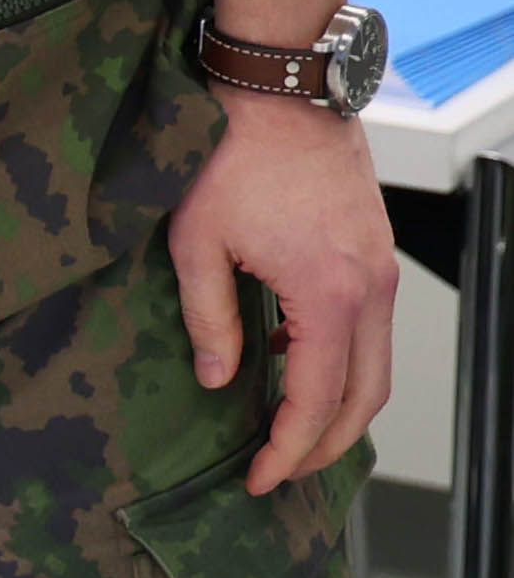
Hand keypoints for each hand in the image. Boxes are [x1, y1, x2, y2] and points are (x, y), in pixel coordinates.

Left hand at [169, 90, 396, 493]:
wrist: (285, 99)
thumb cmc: (235, 159)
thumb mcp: (197, 243)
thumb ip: (209, 319)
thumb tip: (219, 380)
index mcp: (329, 298)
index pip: (316, 401)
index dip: (288, 449)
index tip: (259, 478)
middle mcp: (370, 293)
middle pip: (363, 399)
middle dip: (323, 447)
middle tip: (279, 471)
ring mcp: (381, 275)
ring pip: (375, 370)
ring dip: (338, 409)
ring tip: (287, 432)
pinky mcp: (375, 259)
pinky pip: (368, 333)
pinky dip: (340, 364)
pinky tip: (286, 360)